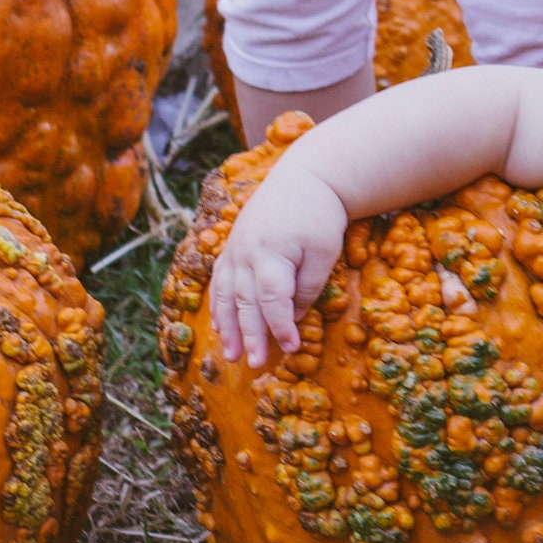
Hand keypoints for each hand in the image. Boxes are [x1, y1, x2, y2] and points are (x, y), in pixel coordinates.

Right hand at [207, 161, 352, 367]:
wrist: (304, 177)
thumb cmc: (319, 215)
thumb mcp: (324, 251)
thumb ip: (307, 288)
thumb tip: (291, 320)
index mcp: (271, 254)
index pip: (272, 300)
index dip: (280, 327)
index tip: (291, 347)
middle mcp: (246, 253)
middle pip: (245, 303)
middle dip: (250, 336)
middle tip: (255, 364)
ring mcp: (234, 249)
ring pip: (226, 295)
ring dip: (228, 327)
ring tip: (230, 355)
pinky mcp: (232, 246)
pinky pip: (219, 280)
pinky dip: (218, 305)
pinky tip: (219, 325)